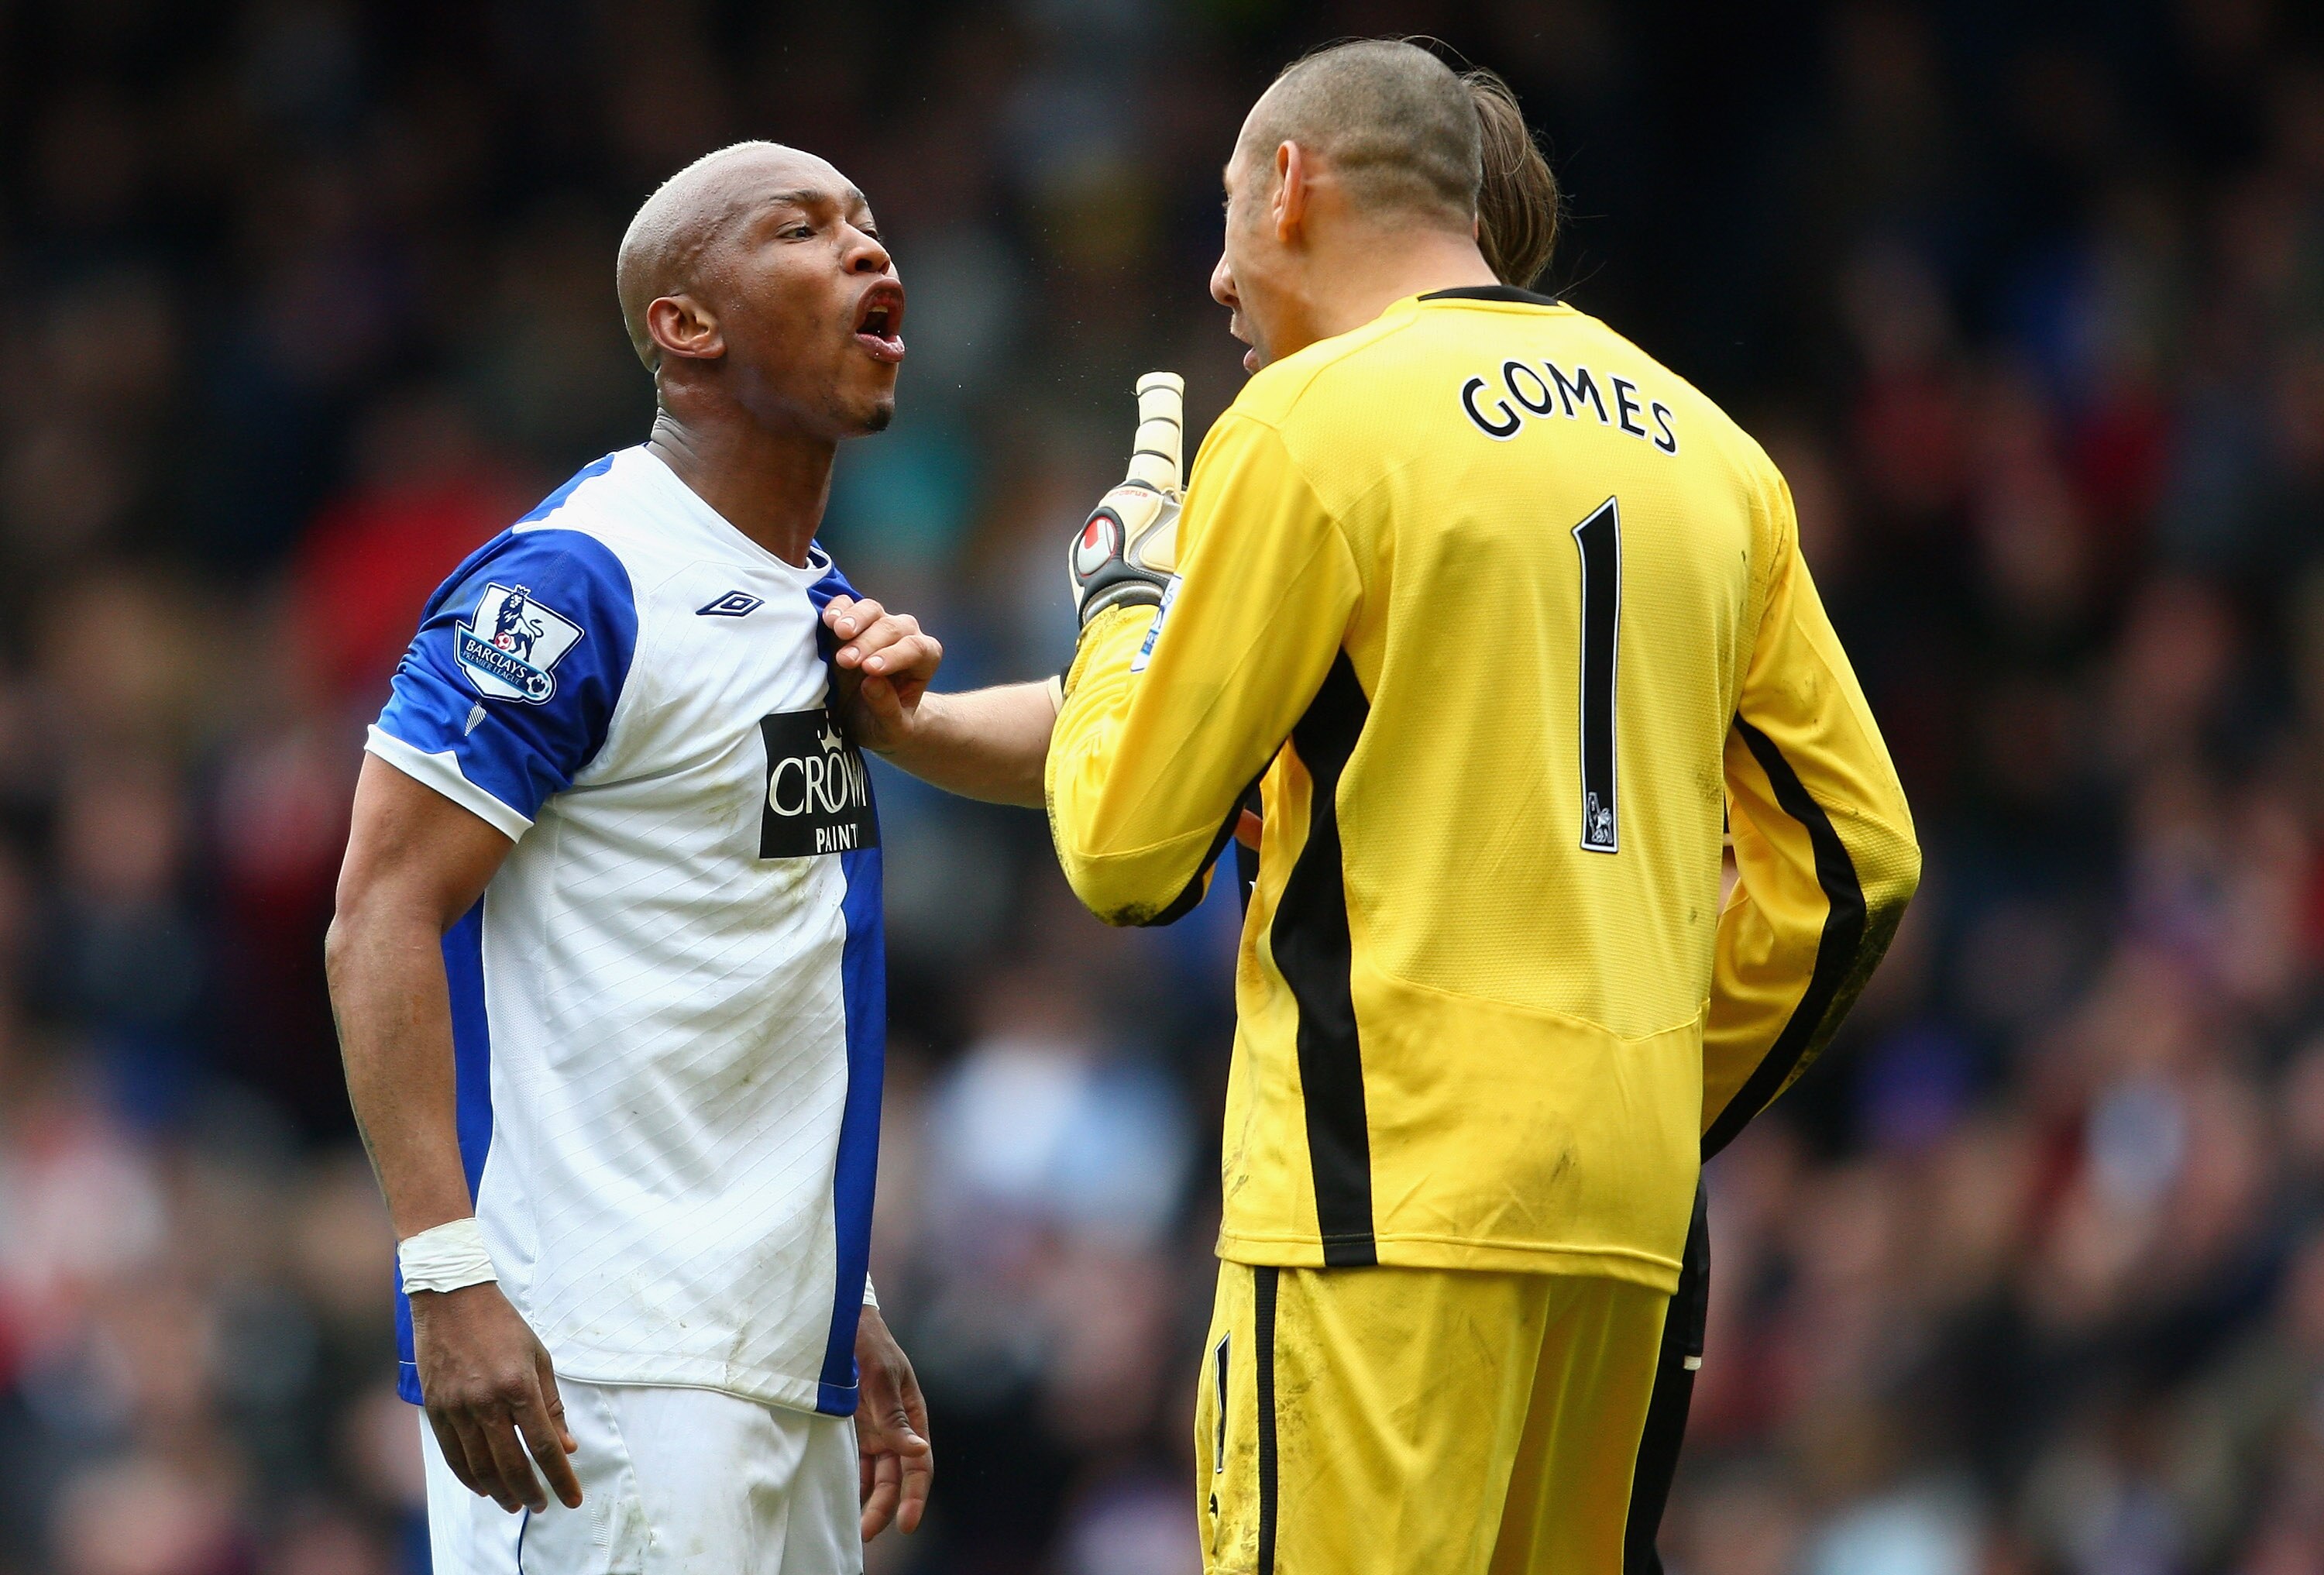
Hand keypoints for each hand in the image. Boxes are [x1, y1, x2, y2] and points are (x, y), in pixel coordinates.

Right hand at [411, 1282, 582, 1513]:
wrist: (452, 1299)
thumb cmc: (503, 1325)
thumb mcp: (538, 1358)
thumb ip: (552, 1406)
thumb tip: (567, 1445)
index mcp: (519, 1386)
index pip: (544, 1446)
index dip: (560, 1478)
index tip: (573, 1499)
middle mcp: (486, 1402)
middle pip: (512, 1465)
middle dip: (531, 1492)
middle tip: (541, 1505)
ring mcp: (457, 1408)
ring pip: (479, 1467)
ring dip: (500, 1492)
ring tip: (515, 1502)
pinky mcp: (435, 1409)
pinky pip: (453, 1455)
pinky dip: (469, 1477)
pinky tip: (484, 1487)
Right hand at [824, 596, 943, 753]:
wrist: (865, 717)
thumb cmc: (884, 722)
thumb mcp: (891, 729)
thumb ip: (887, 709)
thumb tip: (872, 683)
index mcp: (924, 659)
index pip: (917, 649)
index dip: (894, 656)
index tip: (870, 670)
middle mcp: (905, 636)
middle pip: (893, 627)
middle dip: (869, 643)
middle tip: (846, 661)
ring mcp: (878, 625)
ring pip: (872, 610)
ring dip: (854, 620)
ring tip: (838, 632)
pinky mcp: (851, 621)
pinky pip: (847, 604)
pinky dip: (837, 609)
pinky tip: (828, 620)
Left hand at [854, 1305, 931, 1540]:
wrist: (837, 1321)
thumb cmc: (866, 1342)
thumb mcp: (881, 1376)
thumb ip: (894, 1416)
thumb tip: (918, 1451)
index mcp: (912, 1414)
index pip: (919, 1465)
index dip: (915, 1496)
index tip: (906, 1525)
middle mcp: (895, 1427)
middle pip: (896, 1477)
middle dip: (886, 1507)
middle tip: (867, 1533)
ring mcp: (873, 1428)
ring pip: (876, 1476)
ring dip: (868, 1500)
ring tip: (854, 1527)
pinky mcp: (852, 1428)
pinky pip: (855, 1463)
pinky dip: (851, 1482)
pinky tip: (839, 1499)